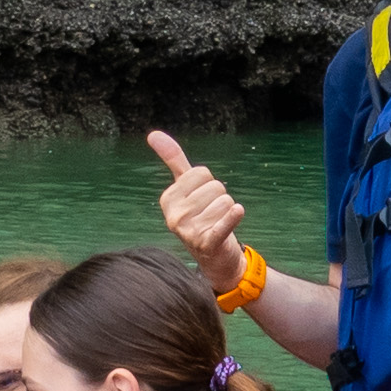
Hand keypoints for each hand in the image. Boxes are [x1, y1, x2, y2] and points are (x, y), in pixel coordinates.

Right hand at [148, 129, 246, 273]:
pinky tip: (237, 212)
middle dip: (220, 198)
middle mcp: (174, 215)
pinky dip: (233, 216)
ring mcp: (189, 231)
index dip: (208, 184)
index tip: (202, 200)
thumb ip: (172, 159)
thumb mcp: (184, 188)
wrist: (214, 257)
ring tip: (218, 224)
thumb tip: (153, 133)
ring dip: (228, 212)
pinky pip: (224, 222)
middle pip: (215, 186)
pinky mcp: (206, 243)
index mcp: (167, 199)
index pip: (201, 172)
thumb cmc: (200, 216)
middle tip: (211, 215)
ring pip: (225, 201)